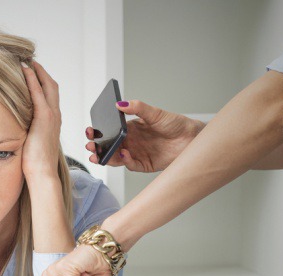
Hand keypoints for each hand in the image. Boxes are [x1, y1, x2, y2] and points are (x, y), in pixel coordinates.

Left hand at [21, 61, 61, 180]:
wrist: (42, 173)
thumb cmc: (34, 163)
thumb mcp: (30, 142)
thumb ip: (27, 131)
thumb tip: (14, 128)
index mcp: (53, 121)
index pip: (49, 96)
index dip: (42, 82)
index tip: (32, 73)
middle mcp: (55, 115)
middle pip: (51, 86)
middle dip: (41, 72)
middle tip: (30, 61)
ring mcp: (51, 115)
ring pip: (47, 85)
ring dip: (37, 71)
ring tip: (26, 61)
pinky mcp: (45, 117)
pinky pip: (38, 93)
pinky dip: (32, 79)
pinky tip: (24, 70)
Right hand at [85, 100, 204, 171]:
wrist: (192, 138)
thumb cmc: (175, 124)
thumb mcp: (155, 113)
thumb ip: (137, 108)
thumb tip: (120, 103)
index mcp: (129, 129)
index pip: (109, 132)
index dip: (98, 133)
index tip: (90, 131)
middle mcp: (131, 143)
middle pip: (109, 147)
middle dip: (97, 148)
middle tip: (90, 146)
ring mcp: (136, 154)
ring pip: (116, 158)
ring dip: (106, 158)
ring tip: (99, 156)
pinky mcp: (145, 165)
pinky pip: (131, 165)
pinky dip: (125, 161)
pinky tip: (124, 154)